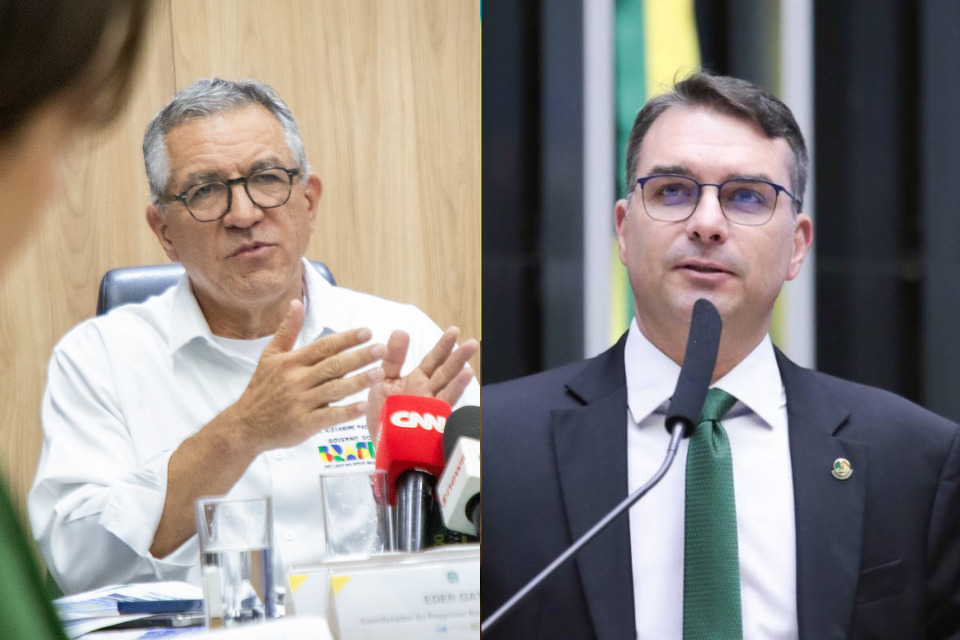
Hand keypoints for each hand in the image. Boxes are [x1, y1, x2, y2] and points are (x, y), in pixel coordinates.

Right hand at [230, 299, 385, 451]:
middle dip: (359, 356)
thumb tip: (296, 303)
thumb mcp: (270, 356)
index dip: (346, 338)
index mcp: (291, 362)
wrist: (244, 426)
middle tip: (381, 349)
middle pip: (333, 365)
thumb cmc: (261, 390)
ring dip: (358, 381)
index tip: (367, 332)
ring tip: (379, 373)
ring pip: (334, 389)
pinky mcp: (303, 424)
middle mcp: (296, 380)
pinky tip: (363, 406)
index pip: (323, 346)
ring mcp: (300, 403)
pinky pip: (328, 416)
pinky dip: (346, 412)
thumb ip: (288, 330)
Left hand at [365, 327, 478, 442]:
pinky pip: (444, 400)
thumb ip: (392, 358)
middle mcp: (426, 390)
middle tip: (472, 342)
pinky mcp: (430, 417)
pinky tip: (466, 376)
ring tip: (472, 355)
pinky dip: (455, 387)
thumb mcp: (381, 381)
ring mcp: (430, 404)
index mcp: (416, 380)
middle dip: (457, 355)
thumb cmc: (382, 415)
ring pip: (448, 383)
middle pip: (444, 370)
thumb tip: (401, 331)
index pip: (433, 359)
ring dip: (460, 368)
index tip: (454, 331)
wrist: (381, 445)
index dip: (443, 346)